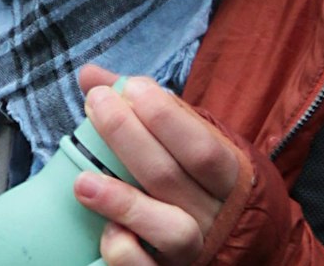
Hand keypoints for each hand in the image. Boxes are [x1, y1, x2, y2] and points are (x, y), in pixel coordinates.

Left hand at [71, 63, 241, 265]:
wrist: (240, 242)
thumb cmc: (201, 180)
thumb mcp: (190, 140)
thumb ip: (148, 109)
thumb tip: (91, 75)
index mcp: (227, 176)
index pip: (202, 147)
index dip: (166, 117)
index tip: (129, 88)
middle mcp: (213, 214)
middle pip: (171, 177)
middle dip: (128, 136)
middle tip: (96, 104)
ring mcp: (192, 250)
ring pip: (169, 230)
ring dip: (123, 202)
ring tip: (82, 180)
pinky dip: (125, 252)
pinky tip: (105, 231)